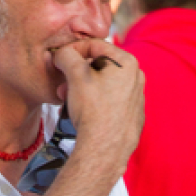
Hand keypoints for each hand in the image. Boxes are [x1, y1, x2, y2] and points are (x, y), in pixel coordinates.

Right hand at [52, 38, 143, 174]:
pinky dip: (95, 103)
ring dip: (82, 88)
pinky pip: (109, 102)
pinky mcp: (131, 117)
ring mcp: (136, 99)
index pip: (95, 45)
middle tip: (62, 81)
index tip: (59, 58)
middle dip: (77, 72)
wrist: (105, 149)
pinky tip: (83, 112)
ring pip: (103, 85)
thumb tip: (62, 53)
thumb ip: (67, 56)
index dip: (73, 50)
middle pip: (100, 66)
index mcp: (127, 63)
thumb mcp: (75, 75)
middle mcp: (136, 79)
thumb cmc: (93, 110)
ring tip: (67, 97)